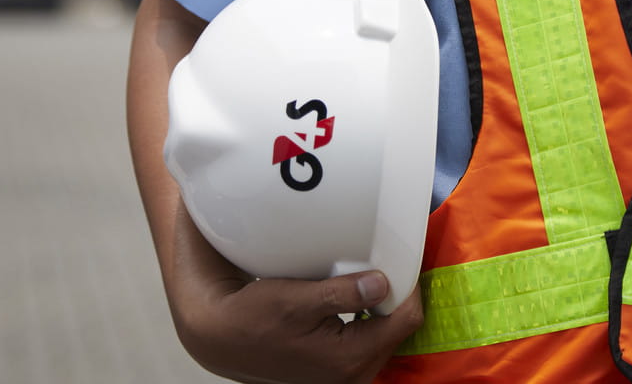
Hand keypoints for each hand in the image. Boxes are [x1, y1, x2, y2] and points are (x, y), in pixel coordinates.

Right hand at [169, 269, 423, 383]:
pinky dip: (367, 319)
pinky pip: (368, 342)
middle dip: (397, 296)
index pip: (405, 320)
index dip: (408, 287)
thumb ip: (342, 294)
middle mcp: (353, 374)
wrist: (223, 339)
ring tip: (369, 278)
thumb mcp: (295, 299)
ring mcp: (345, 376)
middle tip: (384, 264)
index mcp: (348, 358)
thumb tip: (382, 283)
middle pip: (399, 329)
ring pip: (384, 336)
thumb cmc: (252, 318)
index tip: (400, 260)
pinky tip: (354, 300)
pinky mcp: (337, 371)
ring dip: (382, 308)